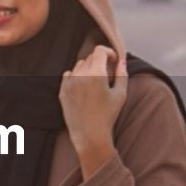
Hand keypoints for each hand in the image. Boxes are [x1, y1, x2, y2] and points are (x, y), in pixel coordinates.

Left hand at [60, 46, 127, 174]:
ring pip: (79, 65)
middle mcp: (81, 75)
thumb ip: (122, 75)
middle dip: (99, 62)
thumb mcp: (120, 95)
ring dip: (88, 69)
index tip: (113, 61)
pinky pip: (69, 75)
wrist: (89, 135)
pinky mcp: (62, 90)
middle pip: (90, 57)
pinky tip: (84, 88)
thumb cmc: (107, 116)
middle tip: (106, 74)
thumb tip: (122, 61)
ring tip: (95, 83)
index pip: (99, 51)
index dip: (108, 52)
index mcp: (96, 74)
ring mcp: (69, 83)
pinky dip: (76, 77)